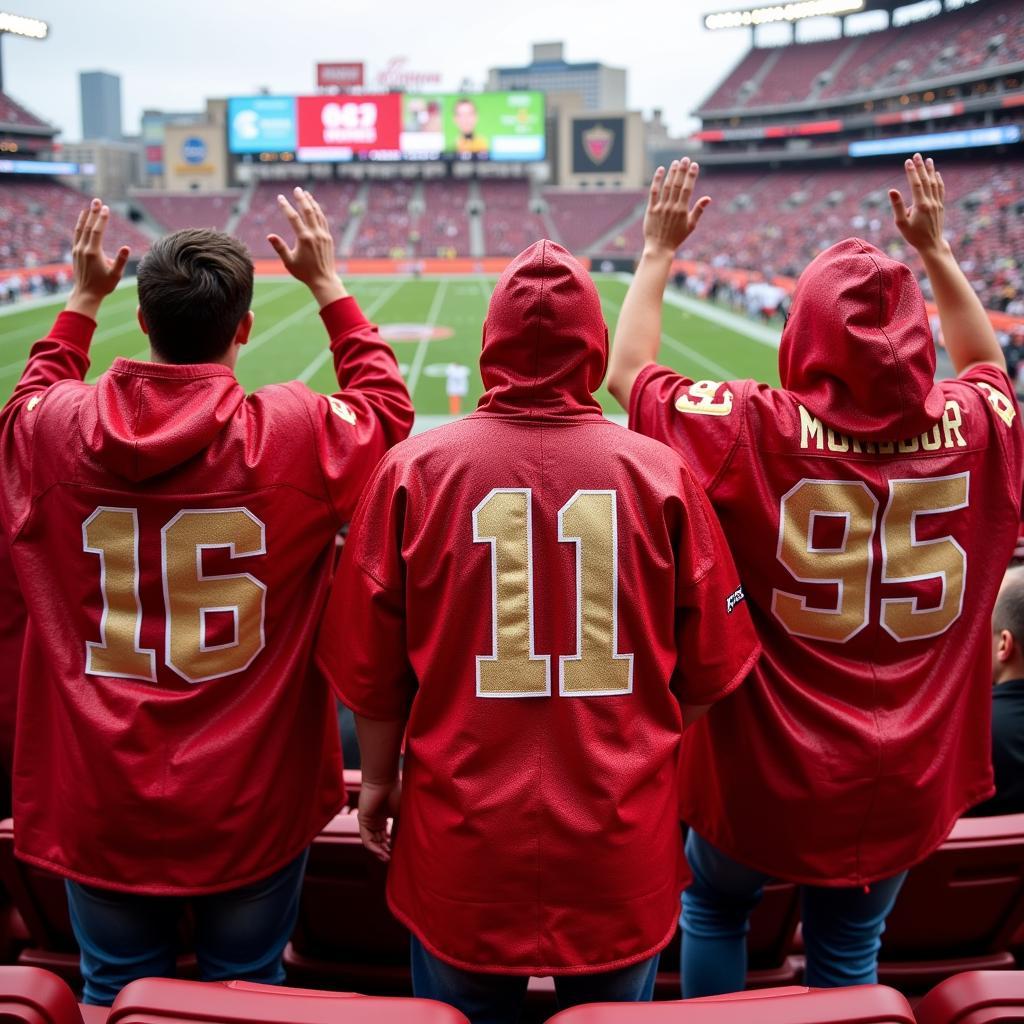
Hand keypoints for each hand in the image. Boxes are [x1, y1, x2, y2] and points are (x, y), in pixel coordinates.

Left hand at [66, 198, 129, 319]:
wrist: (85, 294)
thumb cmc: (103, 286)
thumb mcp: (115, 275)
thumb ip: (120, 260)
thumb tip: (126, 247)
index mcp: (93, 252)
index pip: (97, 230)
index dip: (102, 218)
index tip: (106, 208)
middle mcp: (83, 248)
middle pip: (88, 226)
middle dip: (93, 212)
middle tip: (97, 200)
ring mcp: (77, 250)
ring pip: (80, 229)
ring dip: (85, 217)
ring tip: (88, 207)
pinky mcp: (75, 252)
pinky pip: (77, 234)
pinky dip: (80, 225)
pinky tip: (82, 221)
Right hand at [268, 186, 346, 306]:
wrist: (324, 280)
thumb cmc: (304, 272)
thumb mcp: (289, 262)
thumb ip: (280, 248)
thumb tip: (269, 236)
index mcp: (304, 239)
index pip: (293, 218)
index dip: (286, 206)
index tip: (280, 197)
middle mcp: (315, 234)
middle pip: (308, 211)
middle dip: (301, 198)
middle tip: (296, 189)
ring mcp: (323, 235)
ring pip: (318, 214)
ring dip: (311, 202)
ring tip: (306, 193)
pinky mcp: (328, 238)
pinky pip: (323, 220)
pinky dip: (319, 211)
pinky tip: (315, 207)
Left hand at [357, 777, 400, 862]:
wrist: (383, 780)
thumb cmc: (395, 791)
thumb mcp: (401, 812)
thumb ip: (401, 826)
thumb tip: (407, 842)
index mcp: (383, 817)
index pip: (386, 836)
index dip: (392, 845)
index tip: (400, 853)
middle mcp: (375, 820)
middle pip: (379, 840)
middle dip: (386, 851)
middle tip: (393, 859)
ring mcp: (368, 821)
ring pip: (373, 842)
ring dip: (379, 852)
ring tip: (388, 859)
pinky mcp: (362, 821)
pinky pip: (366, 839)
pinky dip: (373, 848)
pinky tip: (381, 853)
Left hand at [642, 158, 710, 258]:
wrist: (660, 248)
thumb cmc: (677, 237)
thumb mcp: (691, 226)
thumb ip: (698, 211)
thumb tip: (708, 198)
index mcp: (682, 210)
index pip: (688, 188)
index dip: (691, 175)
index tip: (695, 165)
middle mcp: (671, 207)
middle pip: (677, 184)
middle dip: (682, 170)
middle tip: (685, 159)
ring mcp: (661, 207)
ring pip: (666, 186)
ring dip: (671, 173)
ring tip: (675, 163)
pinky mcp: (651, 209)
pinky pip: (654, 192)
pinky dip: (657, 180)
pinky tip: (660, 170)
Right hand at [888, 153, 947, 257]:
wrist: (932, 245)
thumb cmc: (914, 236)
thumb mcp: (901, 223)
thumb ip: (897, 206)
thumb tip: (891, 190)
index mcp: (921, 205)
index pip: (916, 184)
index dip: (912, 172)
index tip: (907, 161)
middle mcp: (931, 202)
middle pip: (926, 180)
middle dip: (921, 167)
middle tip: (917, 155)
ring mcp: (937, 203)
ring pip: (935, 183)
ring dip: (931, 171)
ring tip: (928, 160)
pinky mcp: (940, 207)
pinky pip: (940, 190)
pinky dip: (938, 180)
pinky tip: (936, 174)